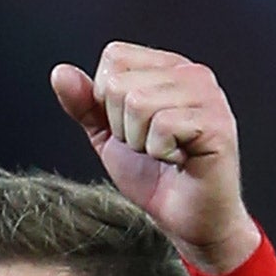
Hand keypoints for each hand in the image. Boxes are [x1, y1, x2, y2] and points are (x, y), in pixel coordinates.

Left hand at [51, 42, 259, 275]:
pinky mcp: (216, 123)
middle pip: (119, 83)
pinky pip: (161, 126)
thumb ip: (85, 104)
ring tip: (163, 152)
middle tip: (148, 145)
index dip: (106, 100)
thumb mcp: (107, 136)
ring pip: (137, 103)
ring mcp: (209, 95)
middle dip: (121, 126)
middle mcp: (192, 73)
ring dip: (139, 141)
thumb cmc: (152, 174)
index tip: (131, 126)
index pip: (114, 57)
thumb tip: (59, 72)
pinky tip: (178, 159)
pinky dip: (159, 152)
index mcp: (167, 67)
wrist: (185, 218)